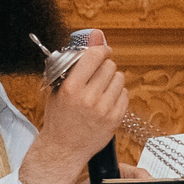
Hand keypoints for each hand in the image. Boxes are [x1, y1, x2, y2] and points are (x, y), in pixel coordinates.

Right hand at [20, 45, 128, 183]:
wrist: (63, 149)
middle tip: (96, 75)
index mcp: (71, 88)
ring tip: (100, 89)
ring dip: (111, 80)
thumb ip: (77, 60)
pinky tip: (106, 100)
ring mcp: (104, 109)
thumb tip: (95, 35)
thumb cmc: (58, 118)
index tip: (99, 52)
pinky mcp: (115, 119)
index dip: (99, 51)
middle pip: (109, 66)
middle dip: (104, 67)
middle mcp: (89, 98)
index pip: (95, 56)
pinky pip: (125, 94)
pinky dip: (117, 94)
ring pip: (119, 78)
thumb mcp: (59, 87)